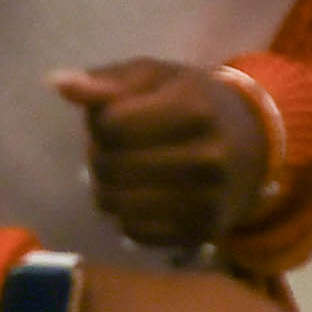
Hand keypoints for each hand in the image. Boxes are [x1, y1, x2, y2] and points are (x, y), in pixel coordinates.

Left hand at [54, 57, 268, 250]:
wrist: (254, 147)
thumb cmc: (195, 102)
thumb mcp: (157, 78)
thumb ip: (107, 81)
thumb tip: (57, 84)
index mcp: (195, 109)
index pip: (111, 125)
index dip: (100, 121)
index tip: (116, 118)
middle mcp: (206, 158)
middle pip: (109, 166)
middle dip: (101, 154)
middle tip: (118, 147)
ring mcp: (206, 201)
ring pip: (115, 203)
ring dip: (107, 187)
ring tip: (125, 171)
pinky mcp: (199, 233)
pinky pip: (132, 230)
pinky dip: (127, 213)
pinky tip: (143, 195)